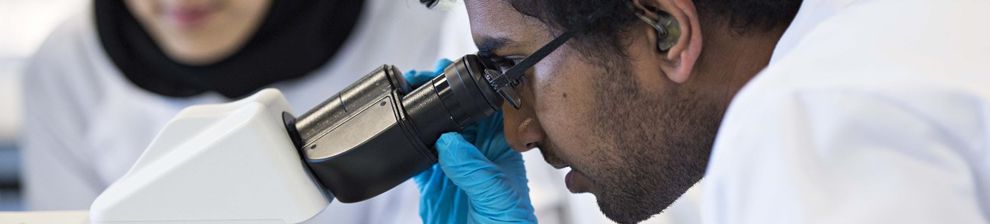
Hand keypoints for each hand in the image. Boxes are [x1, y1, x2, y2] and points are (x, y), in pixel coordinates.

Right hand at [405, 59, 536, 223]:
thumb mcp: (497, 199)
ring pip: (435, 132)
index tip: (455, 73)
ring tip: (406, 94)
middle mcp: (476, 158)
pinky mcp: (433, 188)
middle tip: (422, 78)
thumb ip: (474, 169)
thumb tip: (450, 141)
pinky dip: (407, 144)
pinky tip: (400, 132)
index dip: (473, 88)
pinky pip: (417, 160)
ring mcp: (453, 171)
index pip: (488, 111)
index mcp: (499, 154)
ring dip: (422, 113)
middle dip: (441, 93)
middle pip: (458, 115)